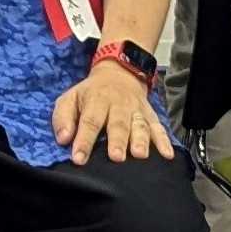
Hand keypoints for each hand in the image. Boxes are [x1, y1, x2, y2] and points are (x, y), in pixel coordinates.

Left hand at [49, 57, 173, 164]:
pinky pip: (158, 127)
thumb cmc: (91, 93)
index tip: (79, 158)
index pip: (90, 121)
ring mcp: (136, 110)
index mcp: (96, 100)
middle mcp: (118, 105)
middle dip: (118, 140)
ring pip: (140, 125)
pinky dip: (164, 140)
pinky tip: (167, 154)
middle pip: (118, 124)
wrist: (118, 73)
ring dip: (141, 140)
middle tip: (116, 157)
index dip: (84, 140)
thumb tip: (63, 139)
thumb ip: (63, 118)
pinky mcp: (150, 115)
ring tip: (140, 155)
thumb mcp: (70, 98)